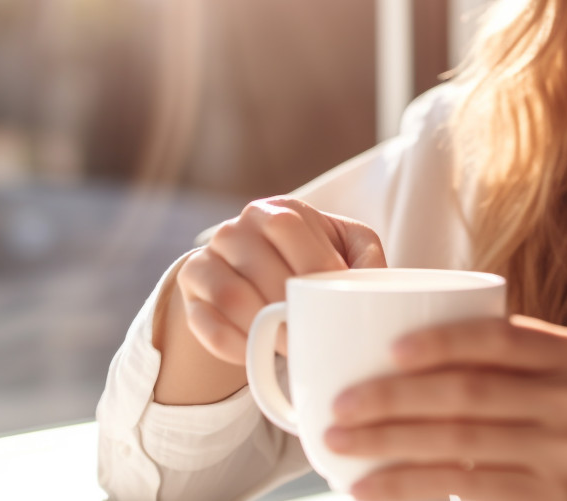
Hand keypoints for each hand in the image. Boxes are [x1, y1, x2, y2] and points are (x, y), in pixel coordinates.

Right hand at [175, 196, 386, 364]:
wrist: (254, 274)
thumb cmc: (312, 259)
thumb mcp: (345, 247)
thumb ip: (367, 257)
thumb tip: (376, 283)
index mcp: (277, 211)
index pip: (288, 229)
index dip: (314, 266)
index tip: (336, 300)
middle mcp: (235, 230)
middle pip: (260, 266)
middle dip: (291, 307)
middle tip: (316, 337)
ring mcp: (206, 260)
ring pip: (232, 296)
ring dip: (264, 329)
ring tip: (291, 350)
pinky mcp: (190, 296)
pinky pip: (206, 324)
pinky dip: (234, 345)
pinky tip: (257, 355)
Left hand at [324, 315, 566, 500]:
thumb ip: (513, 369)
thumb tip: (403, 357)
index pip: (498, 336)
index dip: (439, 341)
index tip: (387, 351)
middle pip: (466, 391)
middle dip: (391, 399)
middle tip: (339, 407)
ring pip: (457, 442)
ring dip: (387, 445)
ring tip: (340, 445)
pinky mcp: (551, 499)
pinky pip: (464, 485)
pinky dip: (408, 486)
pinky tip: (372, 487)